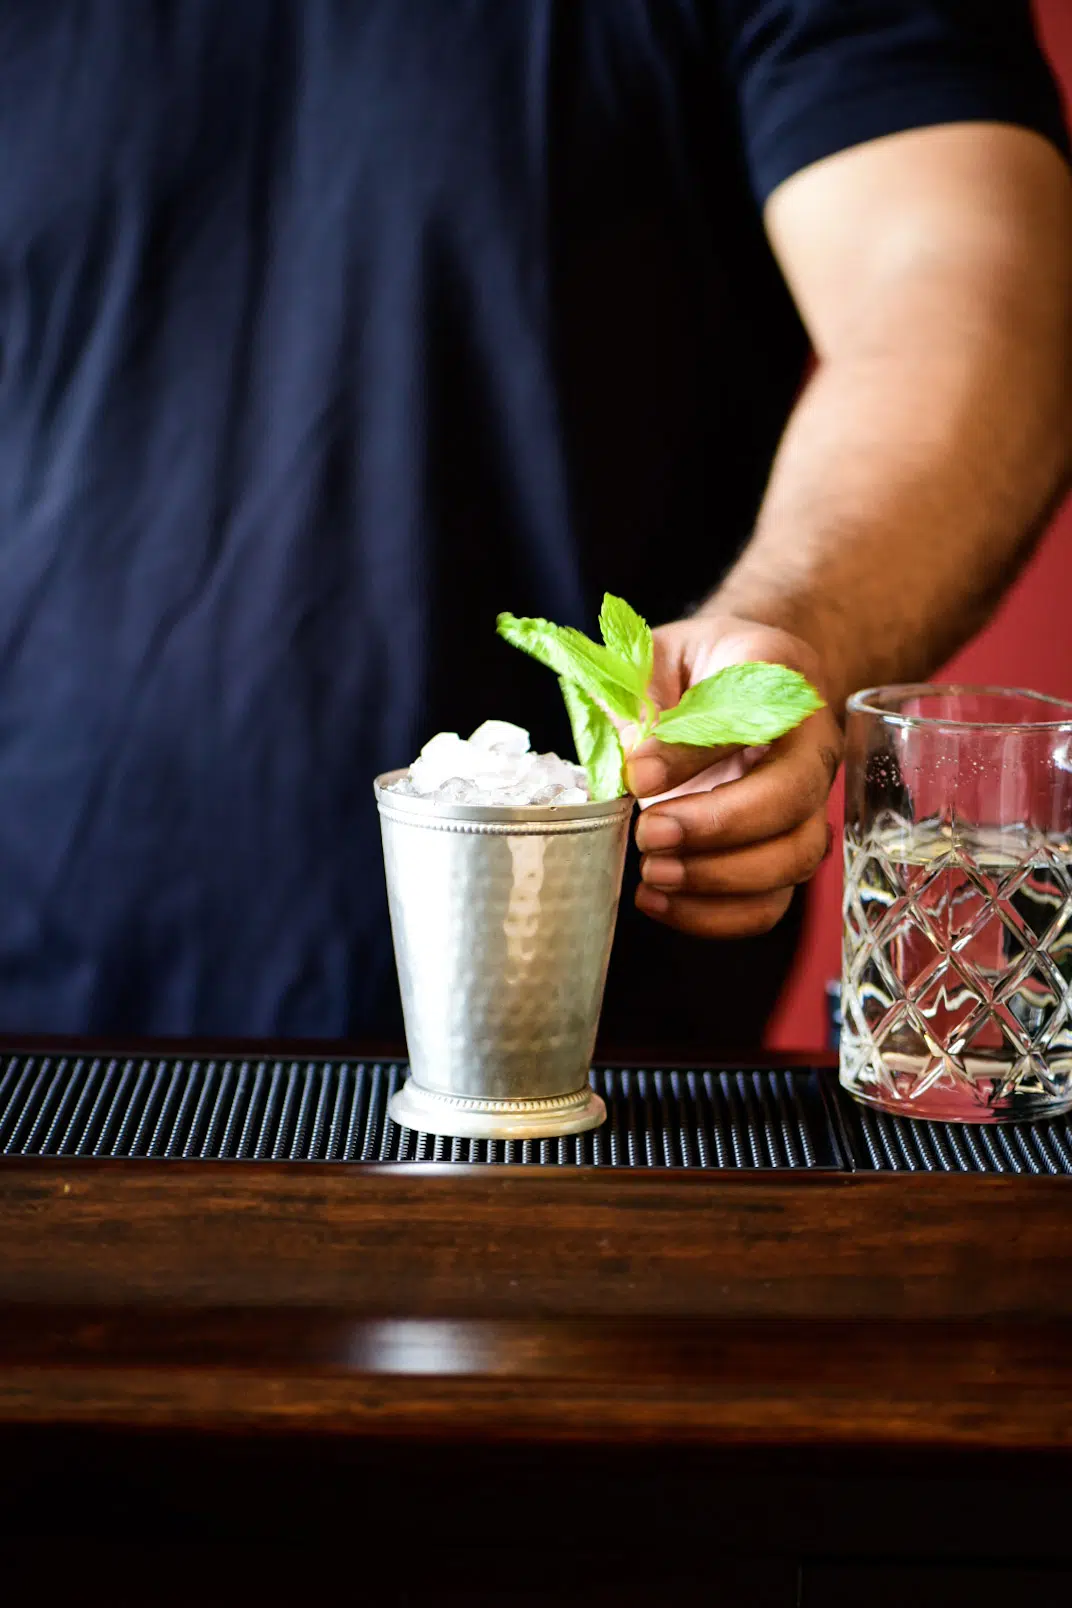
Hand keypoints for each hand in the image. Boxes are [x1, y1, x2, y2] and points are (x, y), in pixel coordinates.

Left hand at [626, 615, 842, 937]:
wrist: (744, 676)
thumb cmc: (699, 667)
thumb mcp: (660, 658)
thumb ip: (643, 701)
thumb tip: (636, 770)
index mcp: (781, 687)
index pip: (754, 721)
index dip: (695, 755)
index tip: (638, 774)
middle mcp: (811, 750)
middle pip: (793, 800)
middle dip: (718, 828)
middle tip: (649, 832)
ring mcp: (805, 808)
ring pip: (793, 861)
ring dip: (719, 880)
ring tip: (652, 873)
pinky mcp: (782, 854)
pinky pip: (770, 903)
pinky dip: (715, 917)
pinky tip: (661, 902)